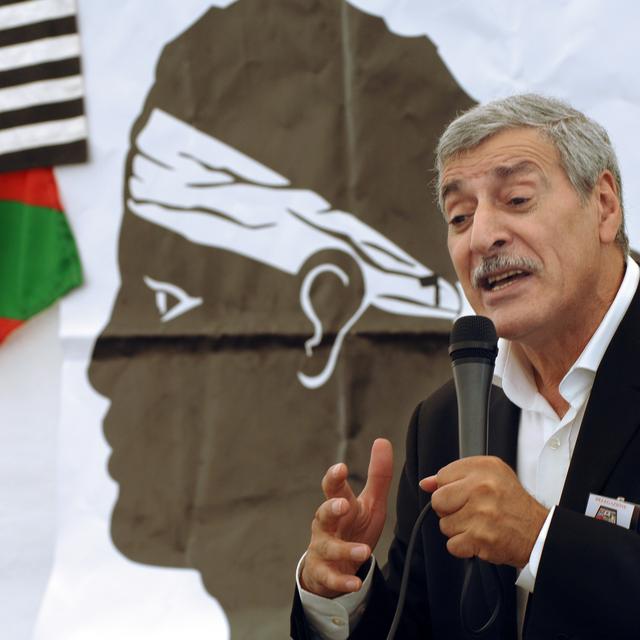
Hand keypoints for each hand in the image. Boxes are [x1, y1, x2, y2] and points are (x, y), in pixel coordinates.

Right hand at [300, 438, 392, 597]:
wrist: (335, 564)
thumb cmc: (352, 527)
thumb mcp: (369, 503)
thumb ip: (378, 475)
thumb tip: (382, 441)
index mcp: (338, 504)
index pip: (332, 488)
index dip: (334, 478)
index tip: (341, 468)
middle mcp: (326, 525)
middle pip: (323, 513)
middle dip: (331, 508)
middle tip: (343, 505)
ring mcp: (322, 548)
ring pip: (327, 547)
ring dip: (344, 549)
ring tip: (363, 552)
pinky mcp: (323, 573)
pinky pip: (330, 577)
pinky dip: (341, 581)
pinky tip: (355, 584)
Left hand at [420, 456, 548, 567]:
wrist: (539, 532)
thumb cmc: (513, 504)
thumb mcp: (490, 476)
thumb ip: (455, 476)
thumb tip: (426, 483)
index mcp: (484, 468)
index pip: (442, 476)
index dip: (449, 488)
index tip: (463, 494)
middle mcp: (481, 488)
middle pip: (438, 500)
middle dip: (449, 509)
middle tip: (468, 511)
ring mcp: (481, 514)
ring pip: (444, 524)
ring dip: (458, 529)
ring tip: (478, 525)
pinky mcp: (480, 538)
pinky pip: (452, 545)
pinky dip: (463, 546)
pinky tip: (478, 538)